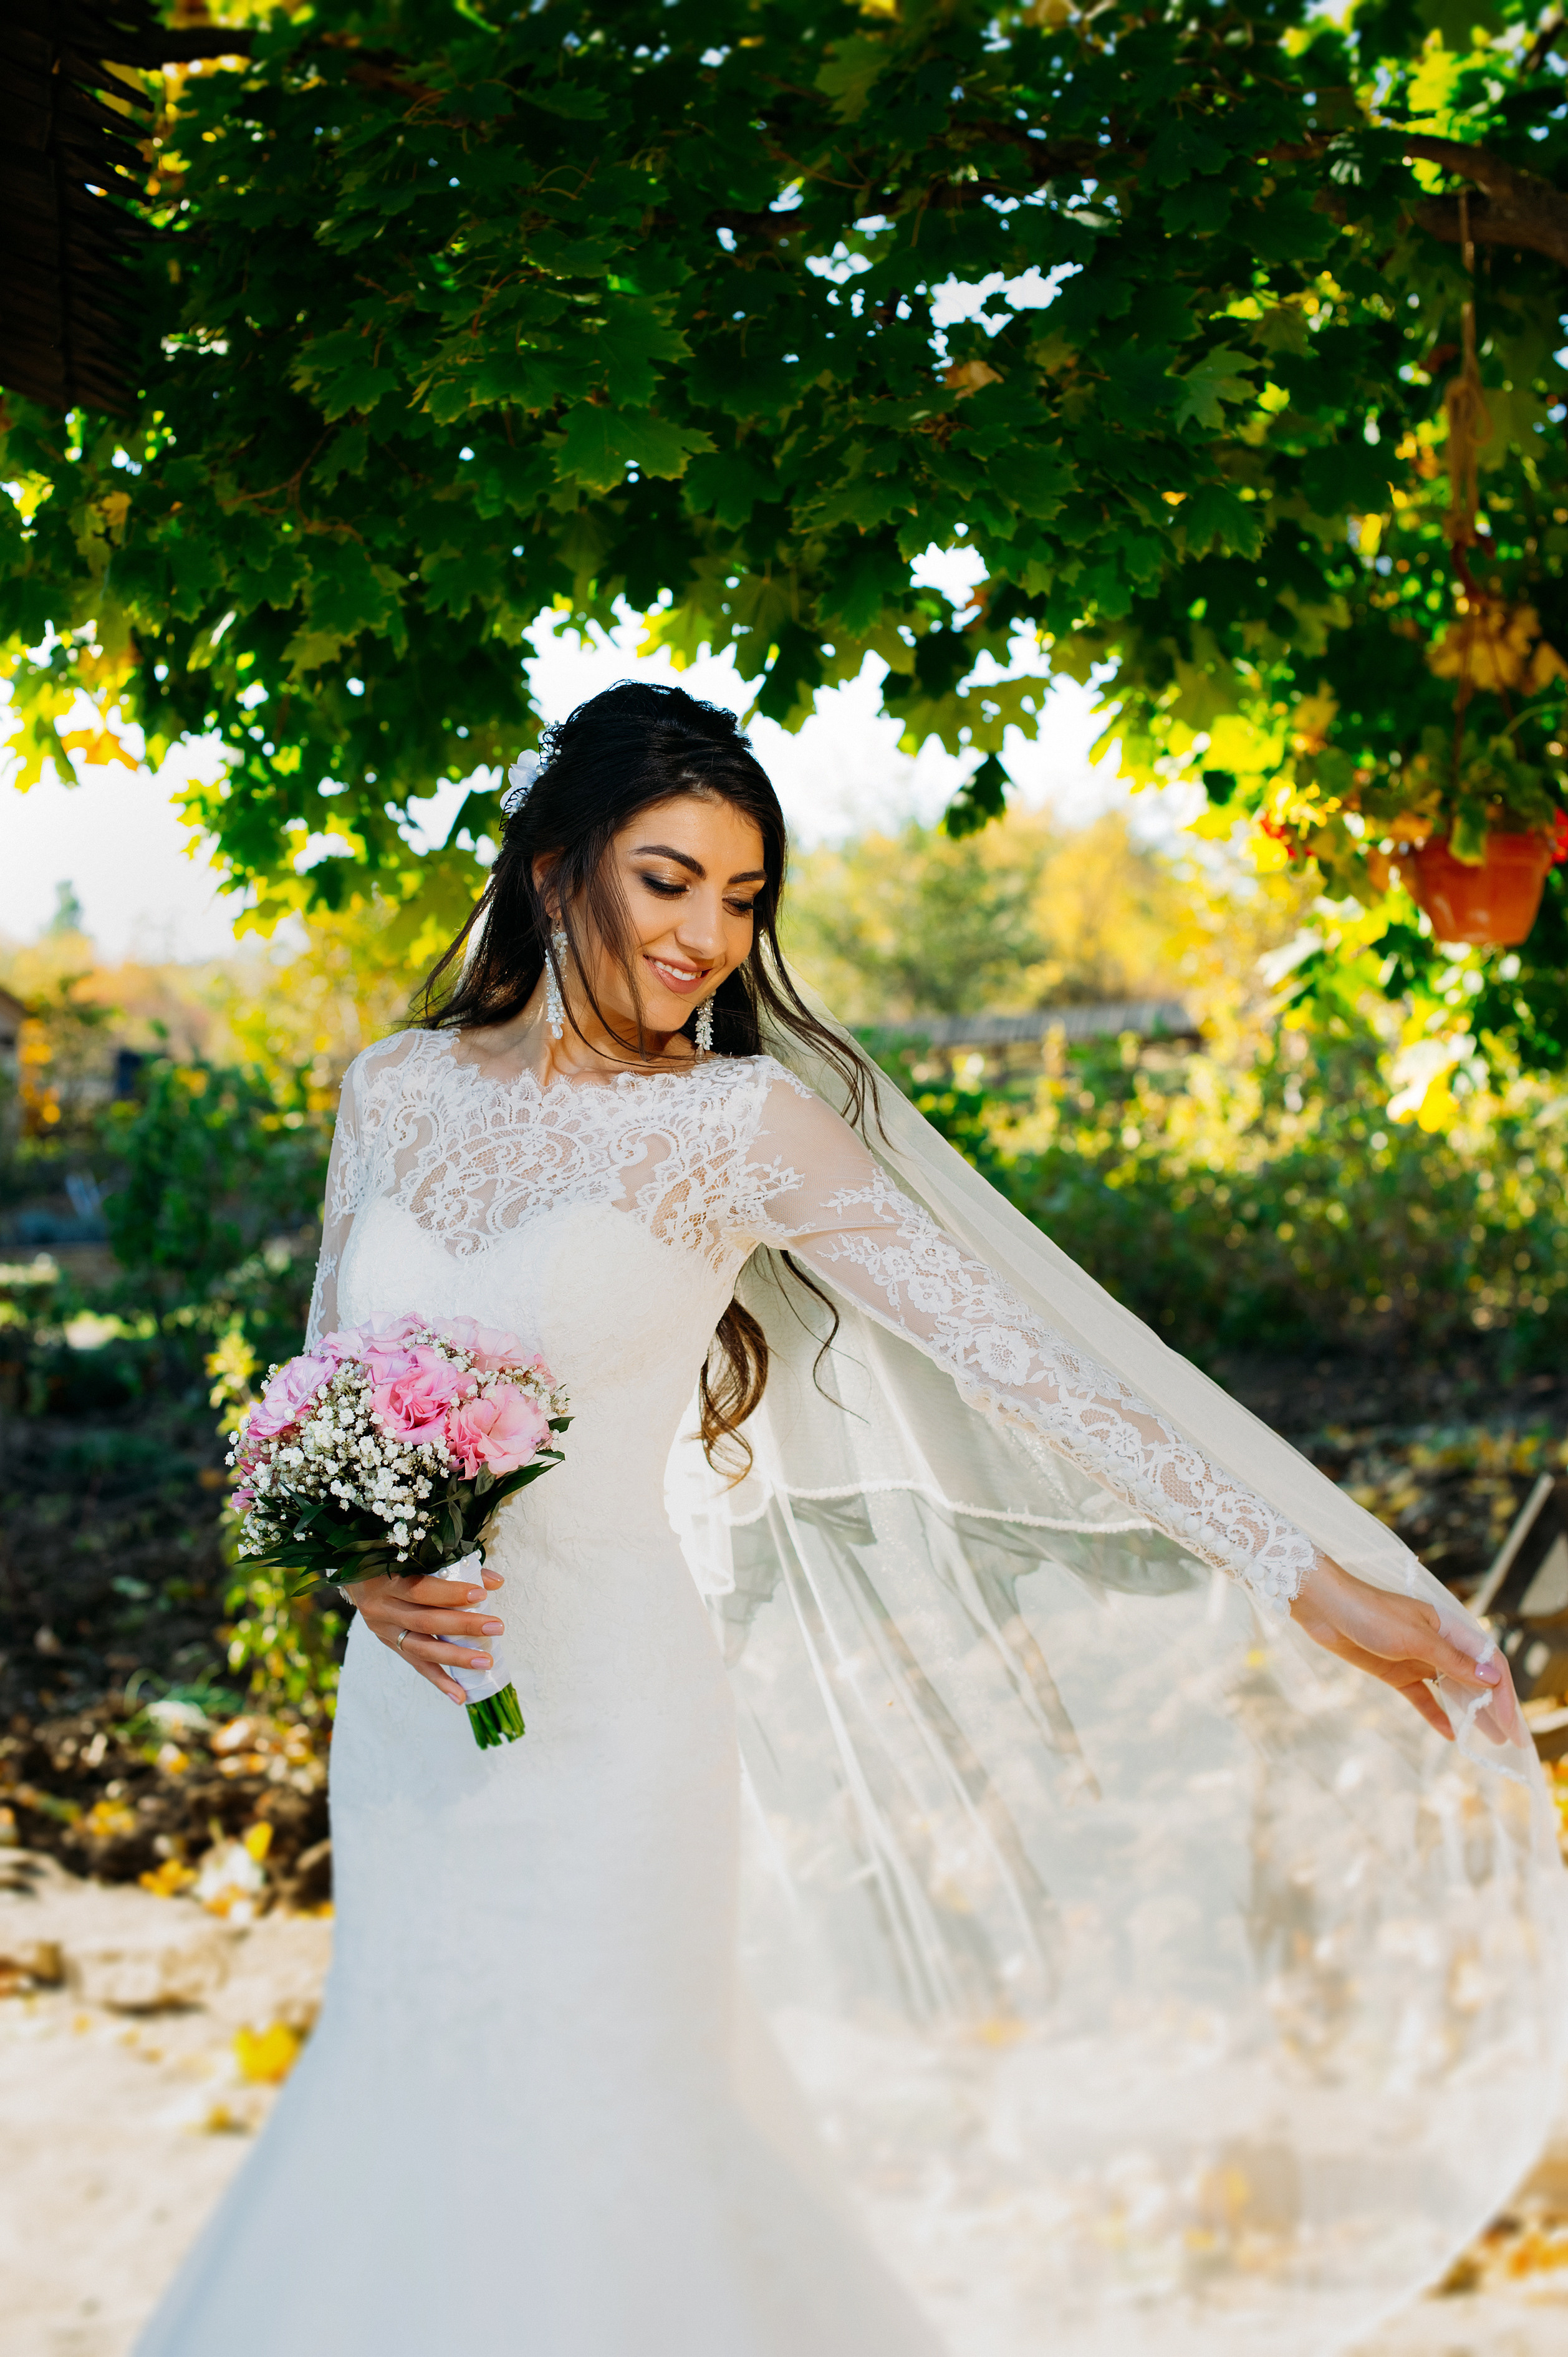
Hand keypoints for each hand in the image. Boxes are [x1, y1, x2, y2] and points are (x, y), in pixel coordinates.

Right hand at [347, 1567, 505, 1704]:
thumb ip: (456, 1567)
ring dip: (456, 1657)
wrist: (359, 1578)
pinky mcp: (389, 1645)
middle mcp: (383, 1608)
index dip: (451, 1594)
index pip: (421, 1589)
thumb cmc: (395, 1562)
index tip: (481, 1596)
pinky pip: (416, 1665)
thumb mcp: (417, 1559)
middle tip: (496, 1627)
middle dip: (463, 1625)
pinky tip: (459, 1695)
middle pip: (426, 1621)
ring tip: (485, 1662)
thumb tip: (496, 1582)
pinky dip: (439, 1680)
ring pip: (422, 1648)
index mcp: (388, 1580)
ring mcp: (385, 1630)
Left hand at [1290, 1553, 1521, 1744]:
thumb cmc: (1371, 1613)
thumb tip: (1491, 1678)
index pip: (1488, 1662)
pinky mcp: (1395, 1672)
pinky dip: (1436, 1714)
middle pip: (1474, 1678)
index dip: (1503, 1693)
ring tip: (1489, 1741)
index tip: (1512, 1723)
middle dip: (1494, 1708)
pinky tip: (1449, 1733)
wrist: (1325, 1607)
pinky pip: (1422, 1697)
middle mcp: (1438, 1643)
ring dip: (1469, 1714)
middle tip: (1511, 1739)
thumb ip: (1452, 1660)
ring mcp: (1416, 1659)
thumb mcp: (1415, 1638)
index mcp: (1449, 1627)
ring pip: (1451, 1690)